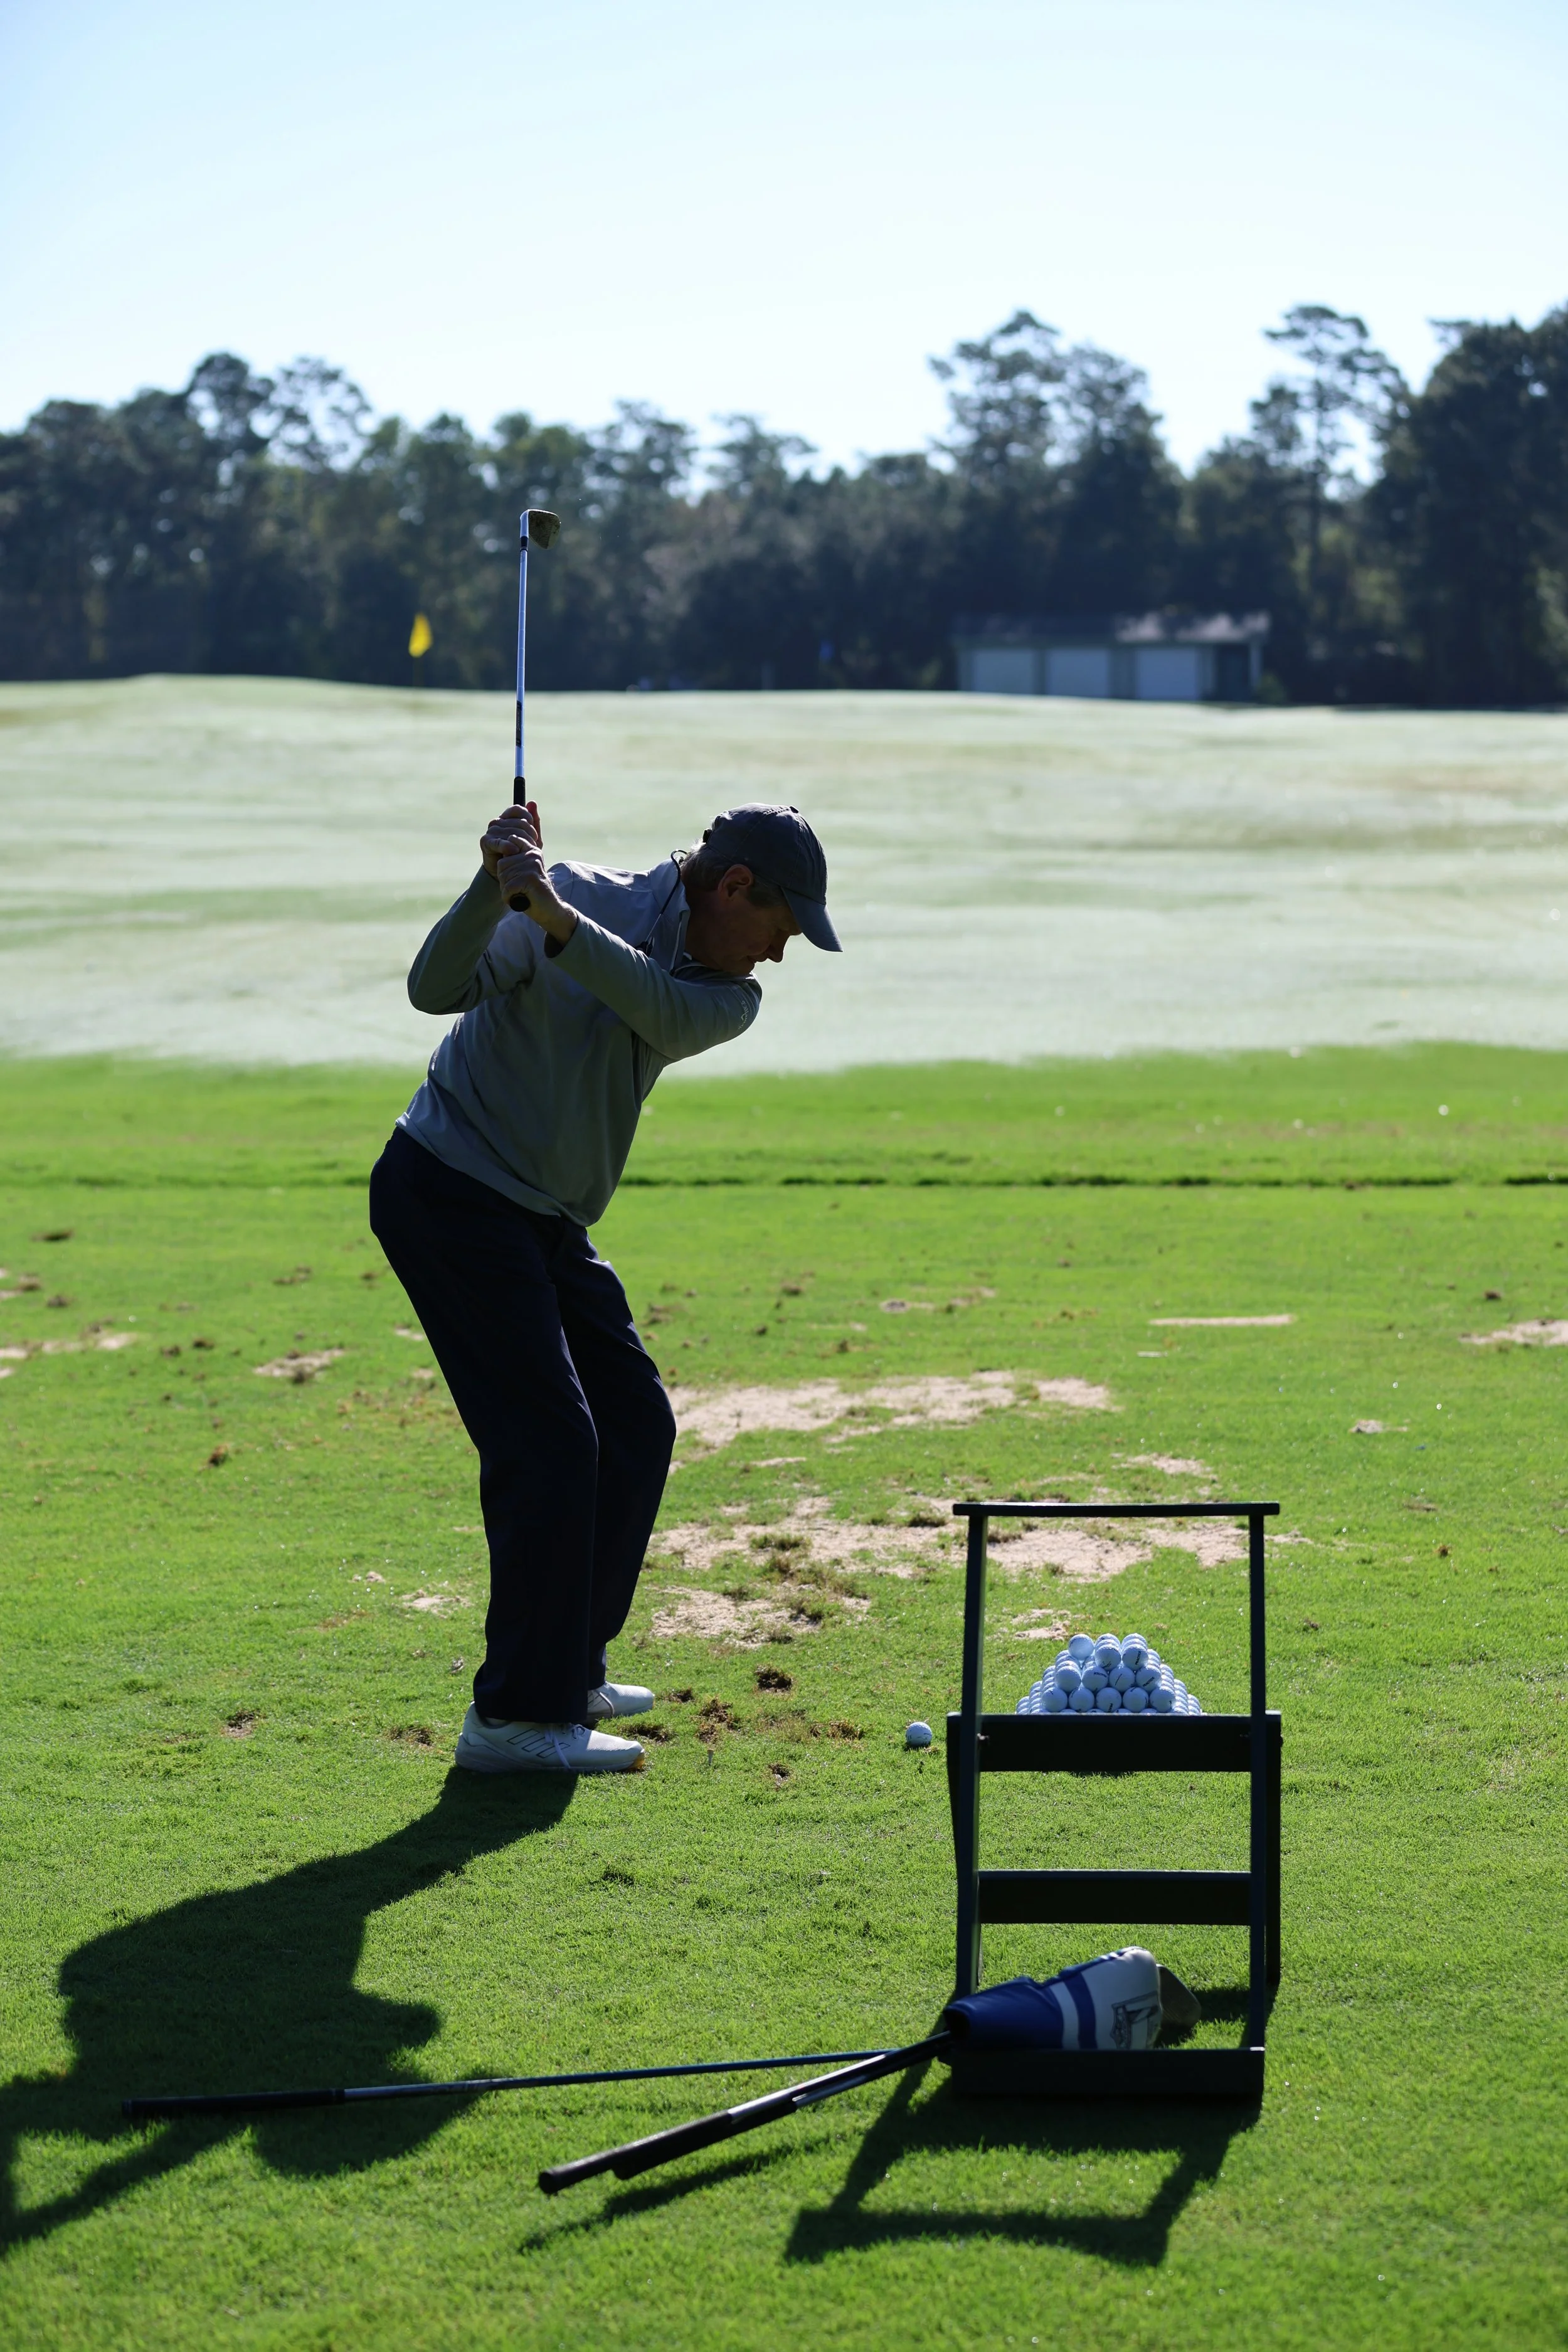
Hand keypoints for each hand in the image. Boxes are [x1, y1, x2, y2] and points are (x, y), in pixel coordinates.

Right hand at [480, 800, 540, 879]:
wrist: (508, 873)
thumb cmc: (521, 854)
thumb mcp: (532, 839)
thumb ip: (534, 822)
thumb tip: (532, 802)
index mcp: (507, 818)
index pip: (518, 809)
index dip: (529, 819)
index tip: (534, 832)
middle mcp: (498, 822)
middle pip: (518, 822)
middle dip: (529, 834)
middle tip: (532, 845)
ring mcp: (491, 831)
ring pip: (511, 832)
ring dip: (521, 842)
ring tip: (524, 851)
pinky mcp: (486, 841)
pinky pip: (499, 841)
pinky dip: (508, 846)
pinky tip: (514, 851)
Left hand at [487, 801, 577, 945]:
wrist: (549, 909)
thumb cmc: (535, 886)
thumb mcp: (528, 860)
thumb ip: (531, 832)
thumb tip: (531, 802)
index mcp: (531, 848)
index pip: (506, 851)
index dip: (508, 868)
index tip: (520, 878)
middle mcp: (533, 854)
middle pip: (502, 864)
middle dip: (507, 880)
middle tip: (521, 887)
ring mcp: (532, 866)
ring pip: (504, 875)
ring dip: (508, 889)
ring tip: (522, 892)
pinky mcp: (530, 879)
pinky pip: (507, 887)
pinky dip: (510, 897)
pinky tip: (521, 899)